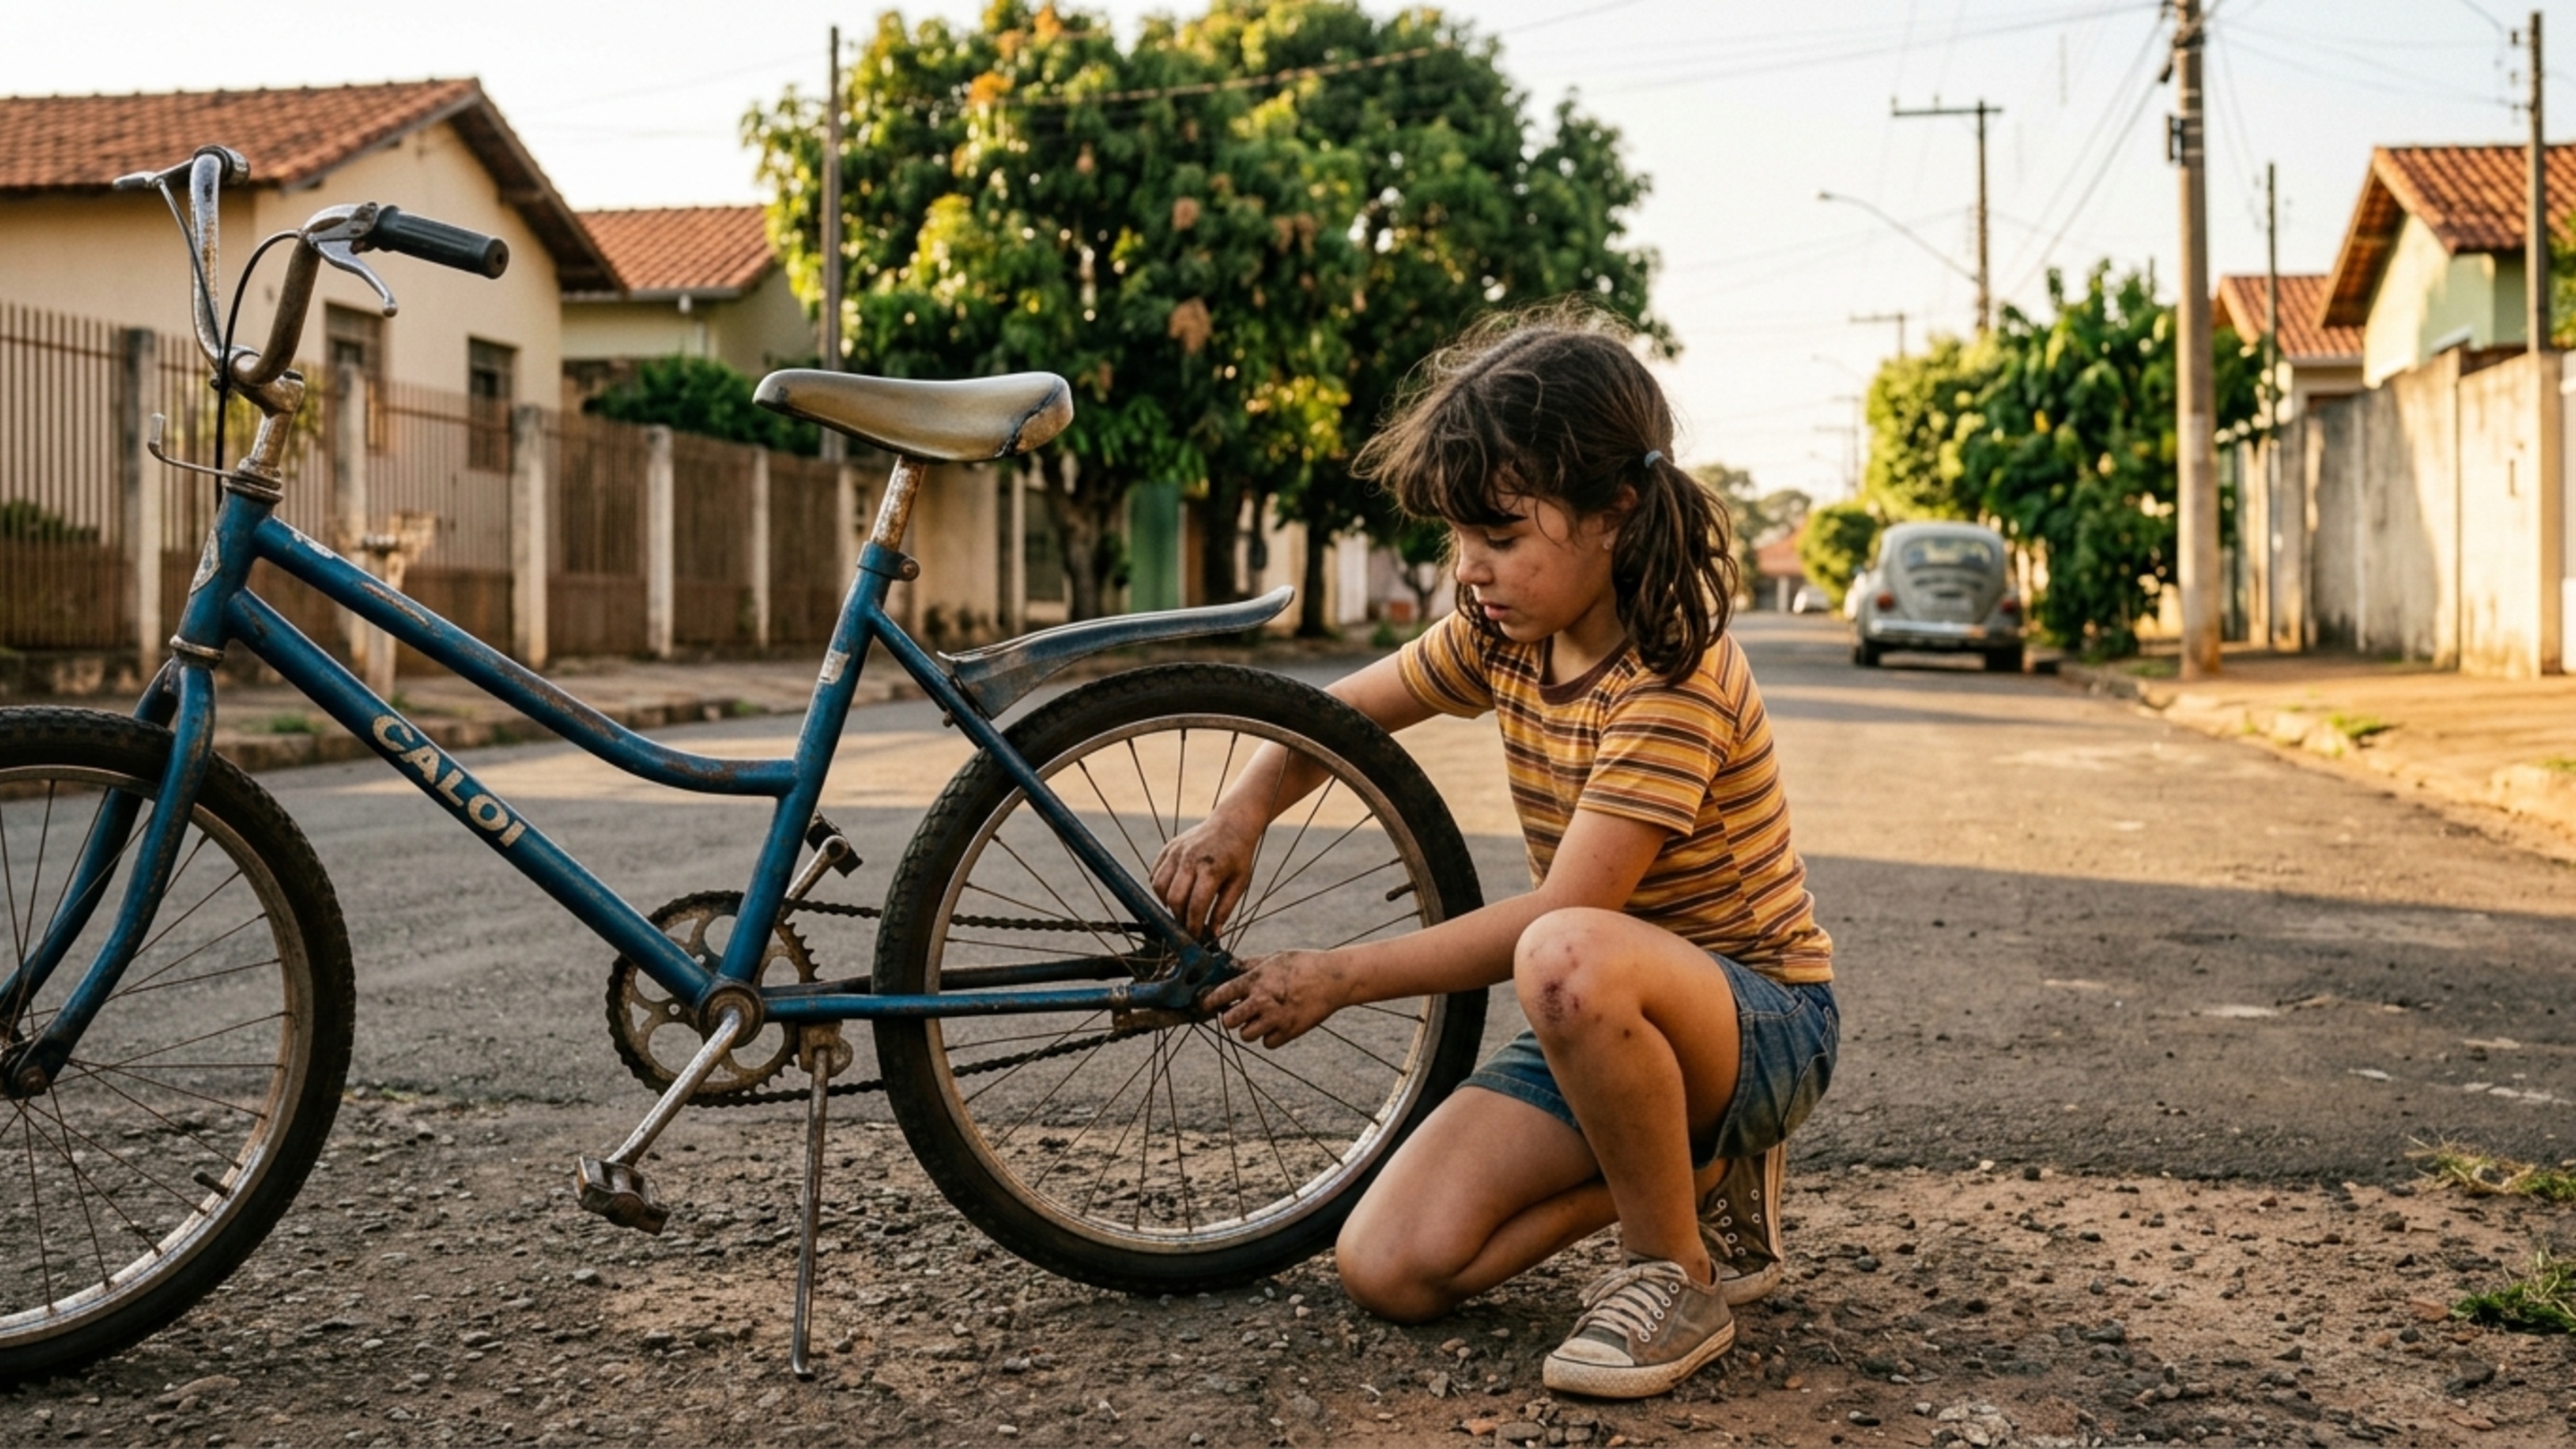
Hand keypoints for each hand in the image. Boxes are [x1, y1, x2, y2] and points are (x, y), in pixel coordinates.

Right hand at [1150, 809, 1262, 936]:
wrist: (1232, 822)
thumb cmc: (1238, 856)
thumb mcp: (1239, 883)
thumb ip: (1224, 909)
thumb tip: (1213, 935)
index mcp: (1211, 868)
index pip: (1195, 905)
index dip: (1193, 926)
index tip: (1195, 938)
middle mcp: (1190, 858)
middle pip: (1174, 898)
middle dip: (1179, 918)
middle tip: (1188, 926)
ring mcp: (1176, 851)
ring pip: (1159, 886)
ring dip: (1167, 904)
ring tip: (1180, 909)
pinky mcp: (1168, 848)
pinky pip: (1155, 874)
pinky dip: (1160, 888)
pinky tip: (1174, 893)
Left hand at [1200, 949, 1349, 1048]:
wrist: (1334, 979)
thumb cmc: (1304, 964)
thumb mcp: (1274, 958)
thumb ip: (1251, 966)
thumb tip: (1232, 967)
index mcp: (1256, 980)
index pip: (1222, 994)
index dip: (1210, 1001)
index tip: (1207, 1005)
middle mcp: (1262, 1001)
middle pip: (1229, 1022)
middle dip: (1229, 1019)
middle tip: (1236, 1014)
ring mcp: (1275, 1018)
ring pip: (1246, 1035)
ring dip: (1250, 1029)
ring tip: (1260, 1018)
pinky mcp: (1289, 1032)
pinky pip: (1267, 1043)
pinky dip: (1270, 1037)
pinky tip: (1276, 1025)